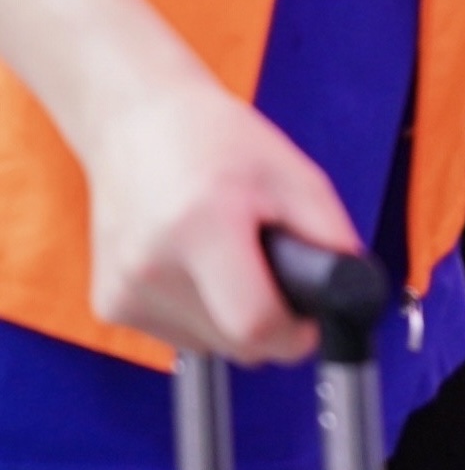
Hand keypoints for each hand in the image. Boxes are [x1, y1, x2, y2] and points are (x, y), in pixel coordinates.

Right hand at [83, 69, 361, 361]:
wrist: (136, 123)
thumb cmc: (218, 142)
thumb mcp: (295, 175)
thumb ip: (331, 236)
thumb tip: (351, 294)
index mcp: (202, 225)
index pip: (253, 324)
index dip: (294, 334)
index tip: (310, 323)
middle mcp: (152, 265)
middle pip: (234, 343)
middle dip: (270, 322)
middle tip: (276, 272)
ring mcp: (124, 289)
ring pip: (209, 345)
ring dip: (233, 317)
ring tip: (231, 255)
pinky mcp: (108, 303)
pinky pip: (179, 336)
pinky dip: (202, 312)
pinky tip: (198, 264)